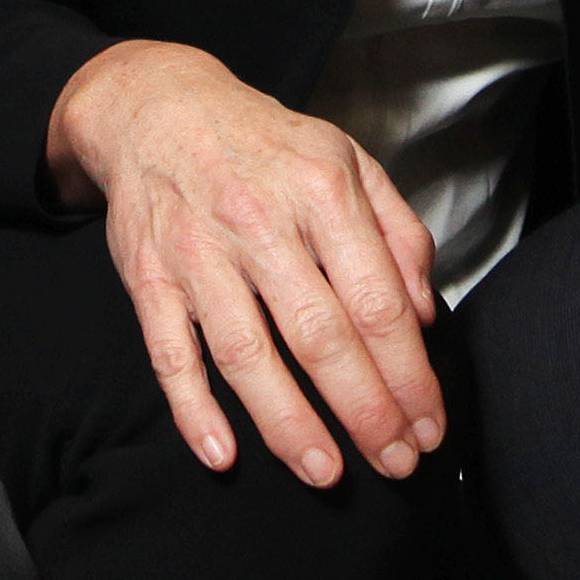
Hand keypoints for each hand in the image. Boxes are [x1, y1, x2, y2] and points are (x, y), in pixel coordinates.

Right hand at [43, 37, 443, 487]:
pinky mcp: (149, 277)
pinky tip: (223, 452)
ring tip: (325, 471)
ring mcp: (199, 253)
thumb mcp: (349, 161)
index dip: (409, 374)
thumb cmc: (266, 145)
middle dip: (365, 411)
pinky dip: (193, 409)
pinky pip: (170, 354)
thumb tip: (423, 315)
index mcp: (322, 190)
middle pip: (320, 337)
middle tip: (396, 463)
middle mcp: (260, 222)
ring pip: (247, 355)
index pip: (376, 302)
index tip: (429, 423)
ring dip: (289, 424)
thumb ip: (399, 233)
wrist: (159, 108)